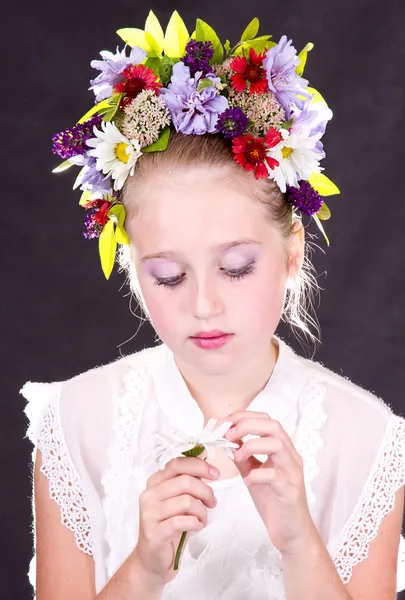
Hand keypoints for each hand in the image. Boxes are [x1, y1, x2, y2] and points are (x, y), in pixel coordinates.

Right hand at [135, 456, 218, 584]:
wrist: (153, 559)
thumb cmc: (169, 526)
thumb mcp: (178, 500)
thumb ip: (188, 483)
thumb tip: (207, 468)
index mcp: (154, 482)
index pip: (177, 464)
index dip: (199, 466)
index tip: (215, 474)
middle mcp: (149, 495)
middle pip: (185, 481)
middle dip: (205, 491)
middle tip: (212, 502)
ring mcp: (149, 514)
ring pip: (186, 501)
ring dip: (202, 511)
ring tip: (203, 518)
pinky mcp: (154, 533)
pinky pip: (181, 522)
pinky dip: (196, 523)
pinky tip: (196, 526)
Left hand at [218, 410, 316, 556]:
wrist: (291, 534)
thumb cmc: (274, 501)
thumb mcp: (253, 473)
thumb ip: (243, 456)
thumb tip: (226, 440)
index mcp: (283, 450)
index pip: (267, 420)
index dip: (244, 417)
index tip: (225, 423)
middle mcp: (291, 457)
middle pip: (273, 426)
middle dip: (247, 425)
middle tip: (228, 435)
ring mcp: (293, 474)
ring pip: (277, 444)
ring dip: (252, 445)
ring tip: (237, 457)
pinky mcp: (290, 493)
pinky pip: (275, 476)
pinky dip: (256, 475)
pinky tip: (246, 482)